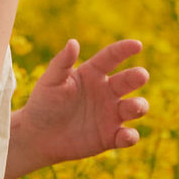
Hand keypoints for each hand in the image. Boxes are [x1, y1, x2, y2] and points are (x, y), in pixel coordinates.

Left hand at [8, 37, 147, 178]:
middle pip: (129, 80)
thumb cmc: (43, 104)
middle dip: (138, 77)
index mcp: (93, 73)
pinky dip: (130, 136)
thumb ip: (62, 62)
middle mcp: (107, 92)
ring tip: (132, 107)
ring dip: (139, 106)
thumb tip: (73, 42)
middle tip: (141, 75)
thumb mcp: (50, 81)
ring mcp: (111, 114)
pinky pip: (128, 136)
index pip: (112, 57)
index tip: (138, 45)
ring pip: (135, 107)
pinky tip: (125, 136)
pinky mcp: (111, 137)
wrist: (38, 137)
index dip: (125, 50)